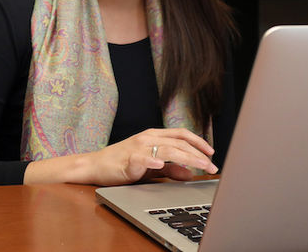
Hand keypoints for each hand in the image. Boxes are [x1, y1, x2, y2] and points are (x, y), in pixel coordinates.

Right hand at [85, 127, 216, 185]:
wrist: (95, 166)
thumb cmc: (121, 164)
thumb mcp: (151, 167)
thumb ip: (170, 169)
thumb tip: (190, 173)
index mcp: (153, 136)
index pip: (181, 134)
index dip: (198, 142)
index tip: (212, 153)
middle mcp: (148, 138)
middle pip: (179, 143)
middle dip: (198, 155)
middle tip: (212, 167)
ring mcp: (138, 147)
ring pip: (168, 149)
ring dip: (187, 158)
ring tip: (200, 166)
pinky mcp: (128, 159)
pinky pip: (142, 158)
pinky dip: (153, 161)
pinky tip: (161, 165)